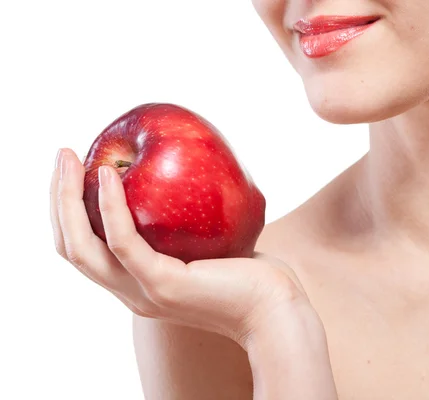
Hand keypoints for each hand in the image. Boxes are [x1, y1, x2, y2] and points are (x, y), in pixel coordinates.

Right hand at [50, 148, 307, 345]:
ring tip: (70, 158)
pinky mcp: (163, 284)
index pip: (87, 251)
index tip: (76, 171)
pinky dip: (110, 206)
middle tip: (64, 155)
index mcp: (138, 284)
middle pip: (72, 247)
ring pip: (82, 246)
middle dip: (58, 199)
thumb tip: (187, 183)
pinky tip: (109, 175)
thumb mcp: (210, 247)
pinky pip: (123, 241)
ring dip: (68, 199)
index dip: (71, 212)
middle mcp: (131, 292)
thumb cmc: (252, 277)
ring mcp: (143, 291)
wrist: (277, 312)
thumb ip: (187, 226)